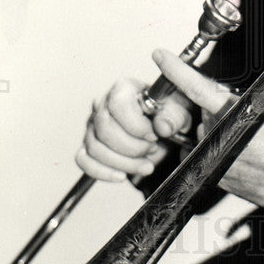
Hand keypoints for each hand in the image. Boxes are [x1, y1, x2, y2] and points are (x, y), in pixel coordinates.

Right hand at [75, 76, 192, 181]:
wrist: (163, 129)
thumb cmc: (169, 114)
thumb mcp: (180, 110)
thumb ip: (175, 115)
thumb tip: (162, 127)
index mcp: (124, 88)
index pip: (118, 104)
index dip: (136, 125)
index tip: (154, 136)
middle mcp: (103, 104)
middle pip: (104, 128)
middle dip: (132, 147)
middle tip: (152, 149)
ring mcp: (93, 125)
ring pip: (94, 147)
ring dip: (123, 162)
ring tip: (145, 164)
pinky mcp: (89, 144)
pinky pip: (83, 159)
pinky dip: (102, 171)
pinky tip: (122, 175)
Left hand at [151, 33, 263, 207]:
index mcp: (232, 111)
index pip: (196, 85)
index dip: (176, 69)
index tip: (159, 56)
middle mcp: (219, 134)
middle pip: (205, 111)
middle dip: (219, 108)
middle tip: (246, 114)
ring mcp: (216, 157)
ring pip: (205, 135)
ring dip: (218, 130)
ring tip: (248, 136)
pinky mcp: (217, 177)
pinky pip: (208, 158)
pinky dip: (218, 152)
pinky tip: (241, 152)